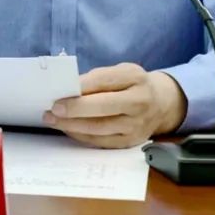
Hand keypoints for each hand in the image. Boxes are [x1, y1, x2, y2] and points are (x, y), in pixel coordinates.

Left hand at [44, 63, 186, 148]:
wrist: (160, 104)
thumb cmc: (132, 84)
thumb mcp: (121, 72)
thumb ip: (97, 79)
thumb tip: (68, 90)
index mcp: (135, 78)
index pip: (105, 81)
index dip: (81, 87)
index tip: (60, 91)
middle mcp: (139, 102)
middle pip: (104, 107)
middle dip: (75, 109)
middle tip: (53, 110)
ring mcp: (136, 125)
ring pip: (100, 128)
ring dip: (72, 125)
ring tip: (53, 120)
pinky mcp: (130, 142)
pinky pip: (101, 141)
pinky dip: (81, 136)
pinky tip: (68, 129)